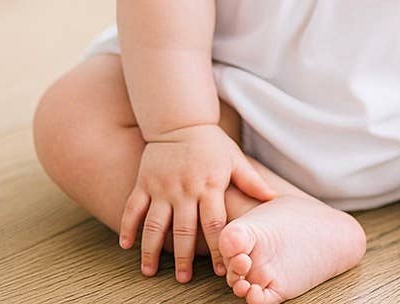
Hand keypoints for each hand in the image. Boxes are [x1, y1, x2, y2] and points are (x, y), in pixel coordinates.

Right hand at [118, 123, 274, 282]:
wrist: (180, 119)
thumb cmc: (210, 142)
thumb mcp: (234, 158)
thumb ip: (251, 180)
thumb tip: (273, 198)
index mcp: (209, 186)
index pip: (215, 224)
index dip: (218, 249)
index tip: (222, 270)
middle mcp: (185, 189)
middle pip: (184, 231)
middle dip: (183, 258)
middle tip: (184, 280)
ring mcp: (162, 187)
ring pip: (154, 225)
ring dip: (151, 250)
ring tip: (149, 272)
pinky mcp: (144, 182)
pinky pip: (132, 208)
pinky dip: (127, 227)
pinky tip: (126, 245)